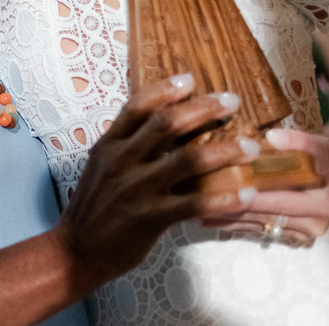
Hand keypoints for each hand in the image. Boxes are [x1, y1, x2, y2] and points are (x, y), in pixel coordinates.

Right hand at [56, 74, 253, 287]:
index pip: (137, 107)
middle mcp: (122, 160)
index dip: (164, 90)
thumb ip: (128, 147)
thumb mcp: (102, 167)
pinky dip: (225, 197)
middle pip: (167, 124)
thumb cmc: (94, 206)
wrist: (78, 249)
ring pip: (188, 160)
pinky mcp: (151, 217)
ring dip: (224, 151)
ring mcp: (137, 188)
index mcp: (109, 145)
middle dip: (204, 109)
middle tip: (231, 100)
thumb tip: (165, 127)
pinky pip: (195, 203)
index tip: (190, 79)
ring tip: (250, 147)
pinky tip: (246, 193)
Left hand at [201, 128, 328, 245]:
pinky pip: (261, 230)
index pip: (277, 199)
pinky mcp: (293, 236)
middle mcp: (315, 224)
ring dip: (228, 220)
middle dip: (230, 208)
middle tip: (197, 201)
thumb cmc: (326, 157)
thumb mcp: (317, 143)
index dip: (248, 194)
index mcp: (323, 203)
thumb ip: (295, 140)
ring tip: (197, 211)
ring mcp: (304, 234)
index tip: (218, 188)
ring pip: (258, 226)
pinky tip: (212, 219)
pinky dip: (237, 224)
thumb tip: (270, 137)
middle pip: (263, 215)